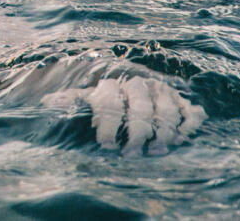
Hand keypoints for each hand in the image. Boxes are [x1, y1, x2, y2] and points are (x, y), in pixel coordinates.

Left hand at [42, 74, 205, 155]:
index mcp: (113, 86)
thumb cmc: (102, 108)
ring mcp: (162, 92)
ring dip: (162, 133)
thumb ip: (70, 102)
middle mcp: (139, 85)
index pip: (111, 103)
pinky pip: (192, 111)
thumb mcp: (84, 104)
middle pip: (141, 110)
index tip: (106, 146)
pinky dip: (189, 124)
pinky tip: (181, 139)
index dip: (109, 126)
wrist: (130, 100)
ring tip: (154, 152)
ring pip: (167, 111)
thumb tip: (47, 101)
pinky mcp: (182, 102)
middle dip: (136, 134)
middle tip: (130, 154)